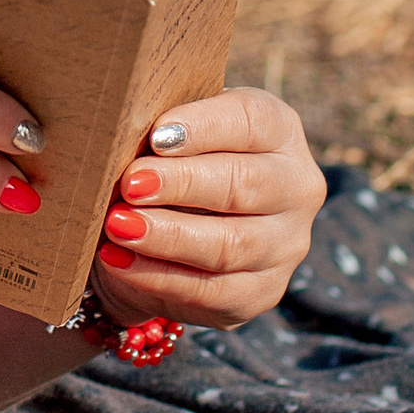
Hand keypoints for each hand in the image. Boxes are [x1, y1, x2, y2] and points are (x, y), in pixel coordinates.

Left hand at [89, 88, 324, 331]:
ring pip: (231, 244)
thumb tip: (118, 128)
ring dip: (168, 235)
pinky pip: (213, 291)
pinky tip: (119, 260)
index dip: (204, 127)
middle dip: (181, 184)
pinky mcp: (263, 292)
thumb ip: (159, 128)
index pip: (252, 120)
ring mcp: (286, 244)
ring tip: (117, 225)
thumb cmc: (172, 156)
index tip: (156, 135)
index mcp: (279, 130)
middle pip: (245, 184)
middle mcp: (296, 187)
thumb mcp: (172, 132)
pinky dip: (159, 275)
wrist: (174, 218)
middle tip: (130, 184)